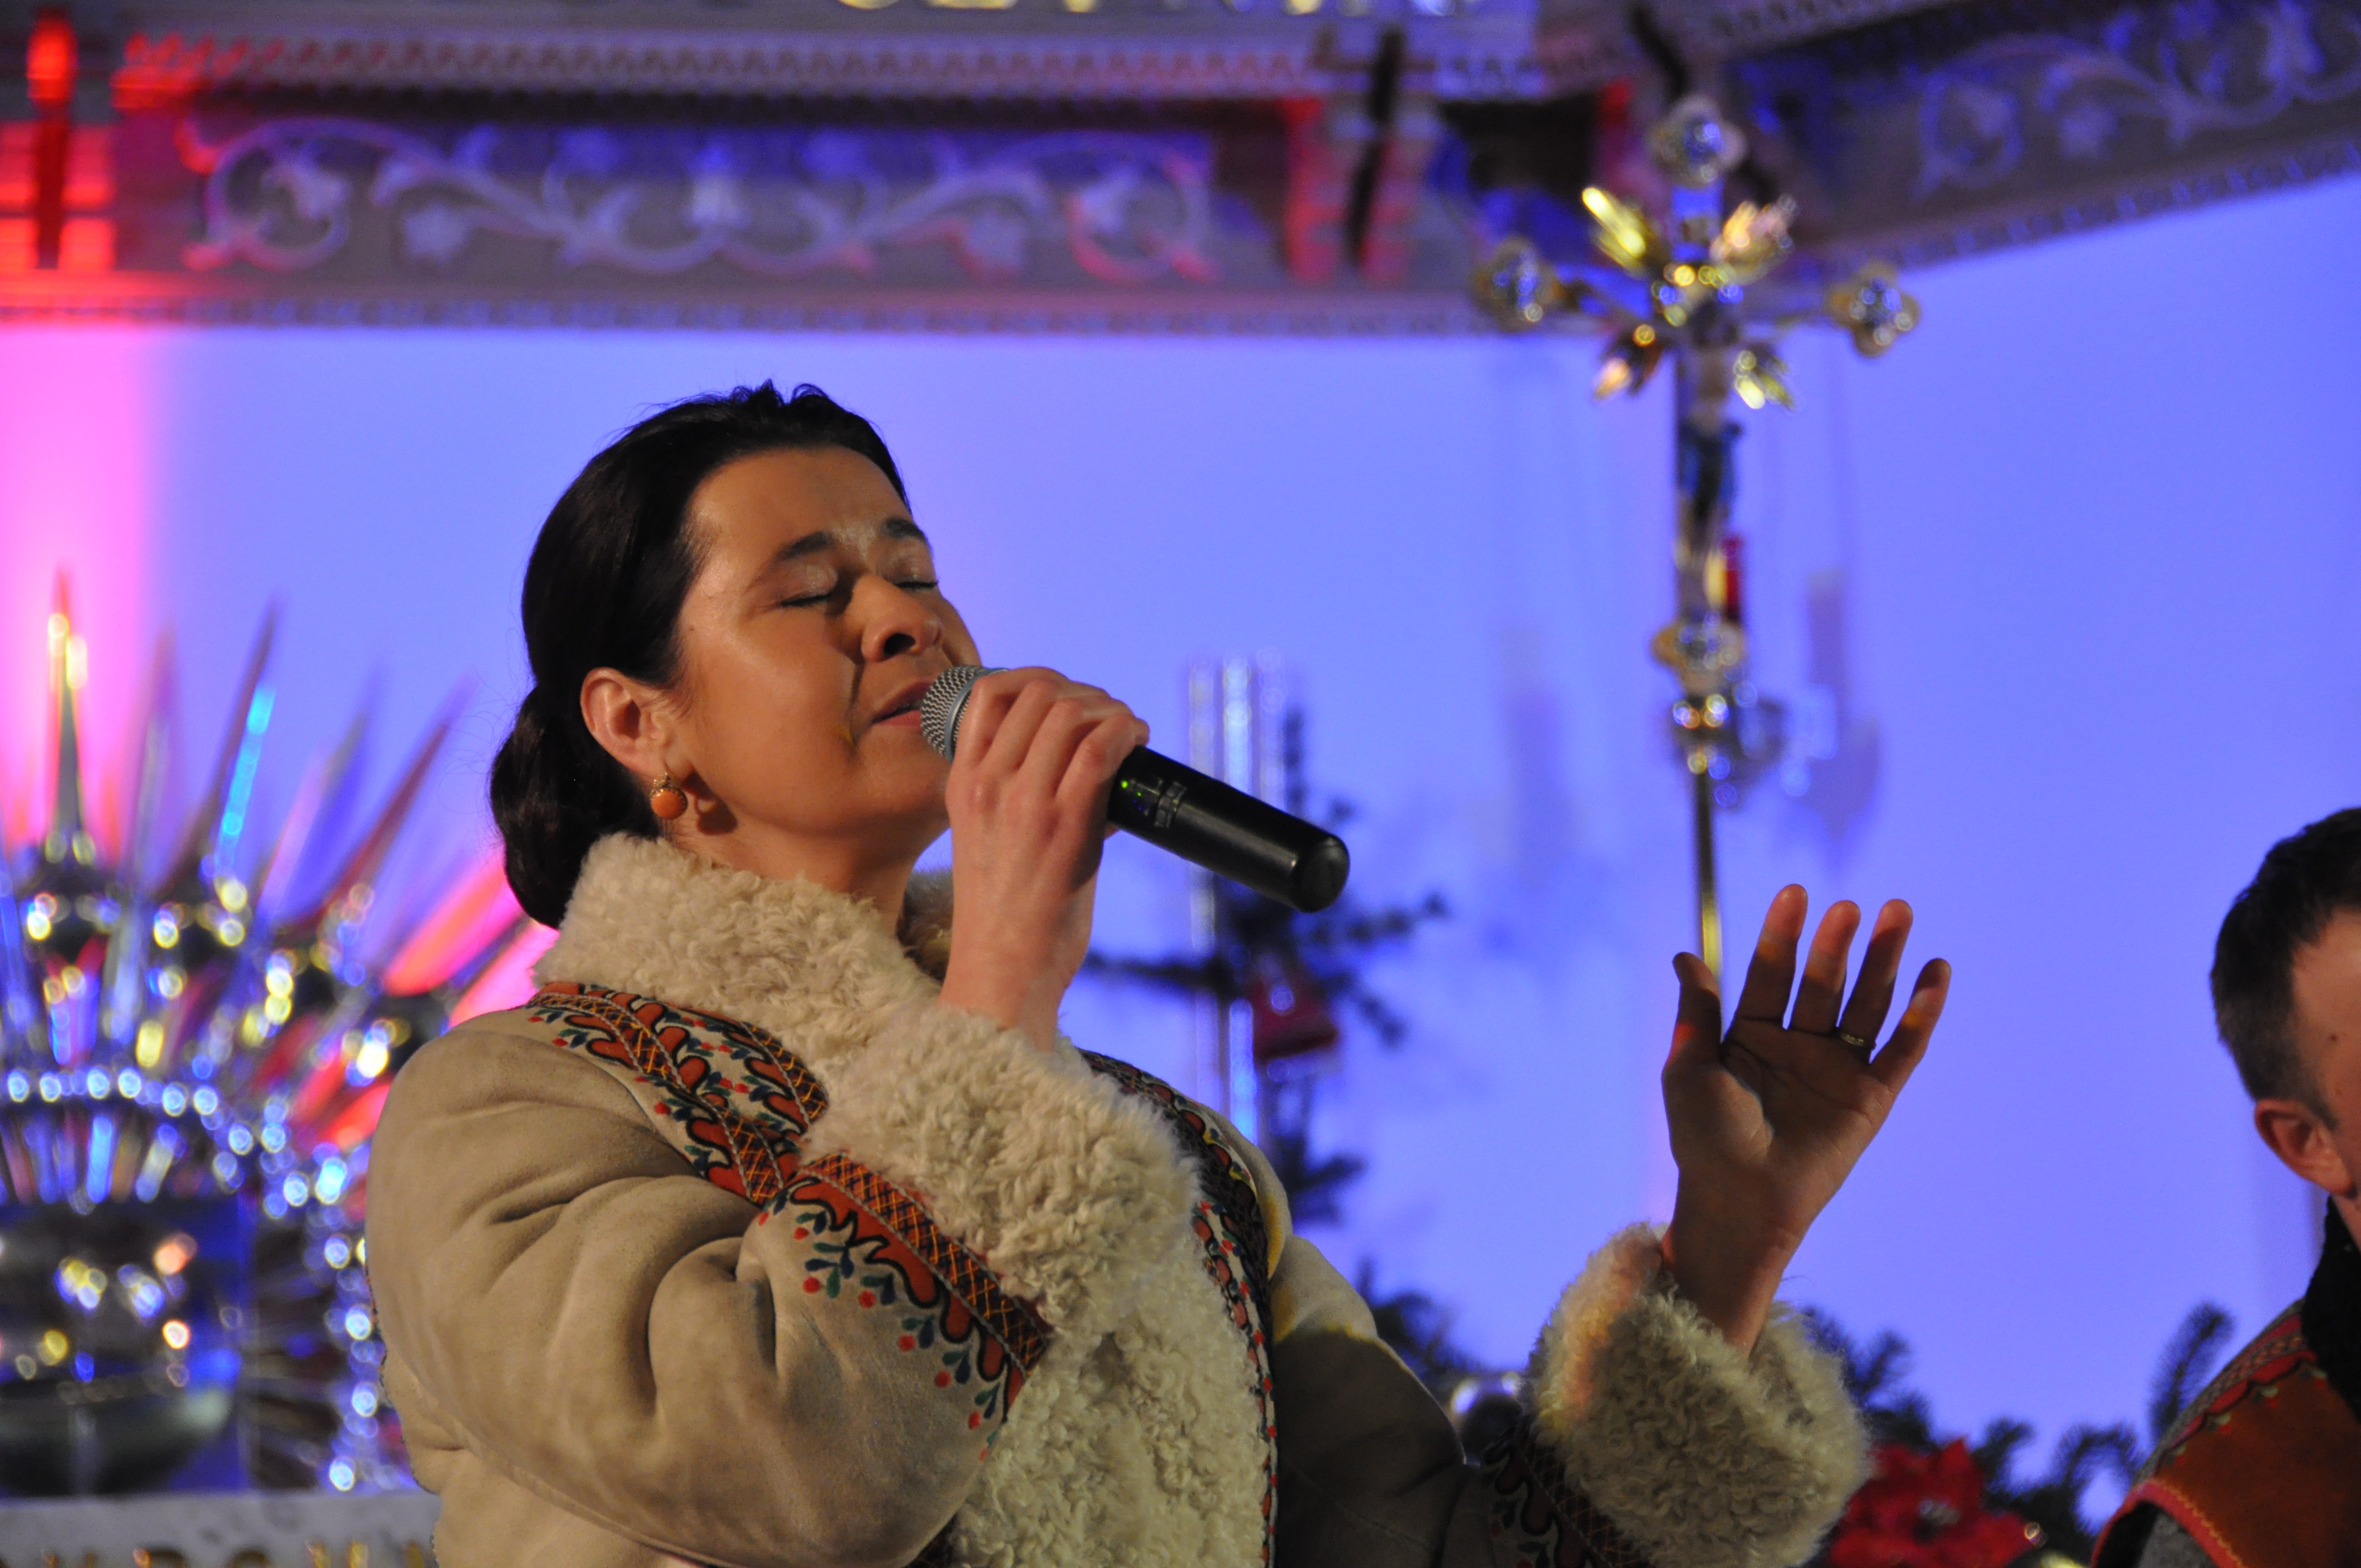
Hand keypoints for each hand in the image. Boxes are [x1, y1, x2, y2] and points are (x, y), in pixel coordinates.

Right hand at [936, 669, 1148, 1051]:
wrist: (1002, 974)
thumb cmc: (1009, 916)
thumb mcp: (990, 840)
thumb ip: (1018, 798)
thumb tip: (1086, 764)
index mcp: (962, 784)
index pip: (989, 693)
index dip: (1040, 679)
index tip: (1071, 700)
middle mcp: (987, 784)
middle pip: (1039, 692)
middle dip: (1086, 693)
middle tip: (1111, 719)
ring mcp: (1023, 803)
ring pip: (1070, 712)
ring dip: (1112, 710)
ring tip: (1130, 732)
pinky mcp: (1064, 826)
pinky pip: (1100, 748)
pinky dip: (1127, 730)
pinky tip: (1139, 741)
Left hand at [1661, 886, 1949, 1352]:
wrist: (1739, 1201)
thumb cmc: (1703, 1140)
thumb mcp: (1689, 1068)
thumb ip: (1697, 1012)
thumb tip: (1685, 955)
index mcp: (1752, 1035)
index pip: (1771, 973)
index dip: (1782, 935)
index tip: (1795, 892)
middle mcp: (1798, 1046)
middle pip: (1824, 982)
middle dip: (1837, 944)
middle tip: (1850, 906)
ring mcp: (1837, 1069)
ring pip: (1866, 1003)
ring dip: (1884, 961)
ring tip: (1897, 913)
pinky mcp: (1871, 1098)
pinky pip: (1902, 1050)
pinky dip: (1922, 1013)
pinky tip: (1935, 974)